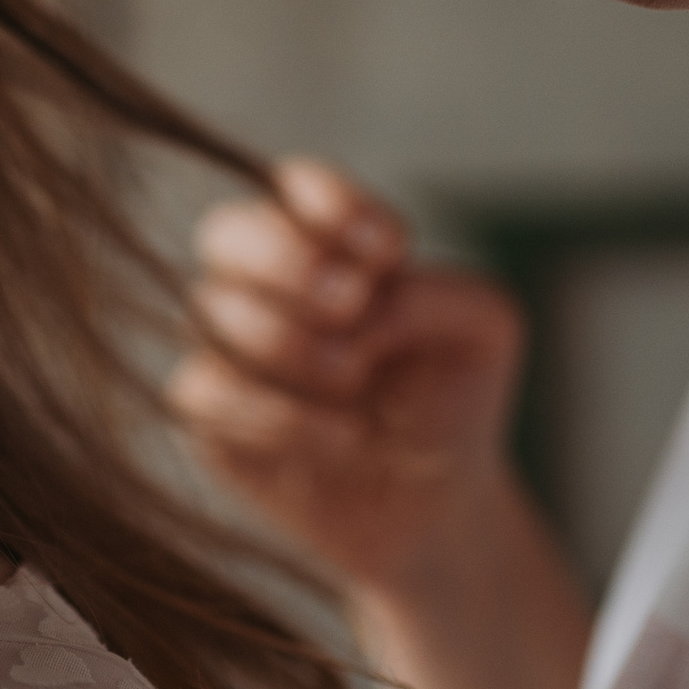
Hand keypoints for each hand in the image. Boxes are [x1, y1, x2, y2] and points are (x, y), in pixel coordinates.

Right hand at [171, 158, 526, 597]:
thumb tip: (356, 312)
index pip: (295, 186)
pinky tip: (343, 436)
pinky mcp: (211, 421)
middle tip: (352, 301)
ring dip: (290, 342)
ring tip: (354, 379)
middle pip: (226, 233)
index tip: (391, 251)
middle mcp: (265, 288)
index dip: (331, 205)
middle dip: (288, 259)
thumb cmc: (452, 398)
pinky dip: (278, 413)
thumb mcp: (483, 330)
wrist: (435, 503)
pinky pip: (205, 393)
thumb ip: (429, 295)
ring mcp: (229, 352)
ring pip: (213, 310)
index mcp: (326, 244)